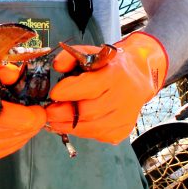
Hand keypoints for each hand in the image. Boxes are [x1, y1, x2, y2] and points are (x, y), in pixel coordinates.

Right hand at [0, 53, 45, 161]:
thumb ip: (1, 69)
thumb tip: (17, 77)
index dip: (23, 116)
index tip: (39, 111)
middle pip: (1, 133)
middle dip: (28, 127)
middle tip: (41, 117)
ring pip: (0, 146)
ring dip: (22, 137)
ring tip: (33, 125)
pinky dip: (12, 145)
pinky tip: (21, 134)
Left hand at [45, 32, 167, 144]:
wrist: (139, 75)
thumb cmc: (110, 65)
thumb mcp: (91, 53)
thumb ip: (71, 56)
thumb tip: (57, 66)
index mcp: (116, 75)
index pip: (90, 87)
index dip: (68, 92)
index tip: (53, 94)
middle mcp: (124, 97)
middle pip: (89, 112)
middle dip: (63, 114)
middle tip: (49, 112)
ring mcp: (126, 116)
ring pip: (93, 128)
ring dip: (70, 126)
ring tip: (56, 121)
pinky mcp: (125, 129)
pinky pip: (99, 135)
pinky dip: (84, 132)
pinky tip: (75, 124)